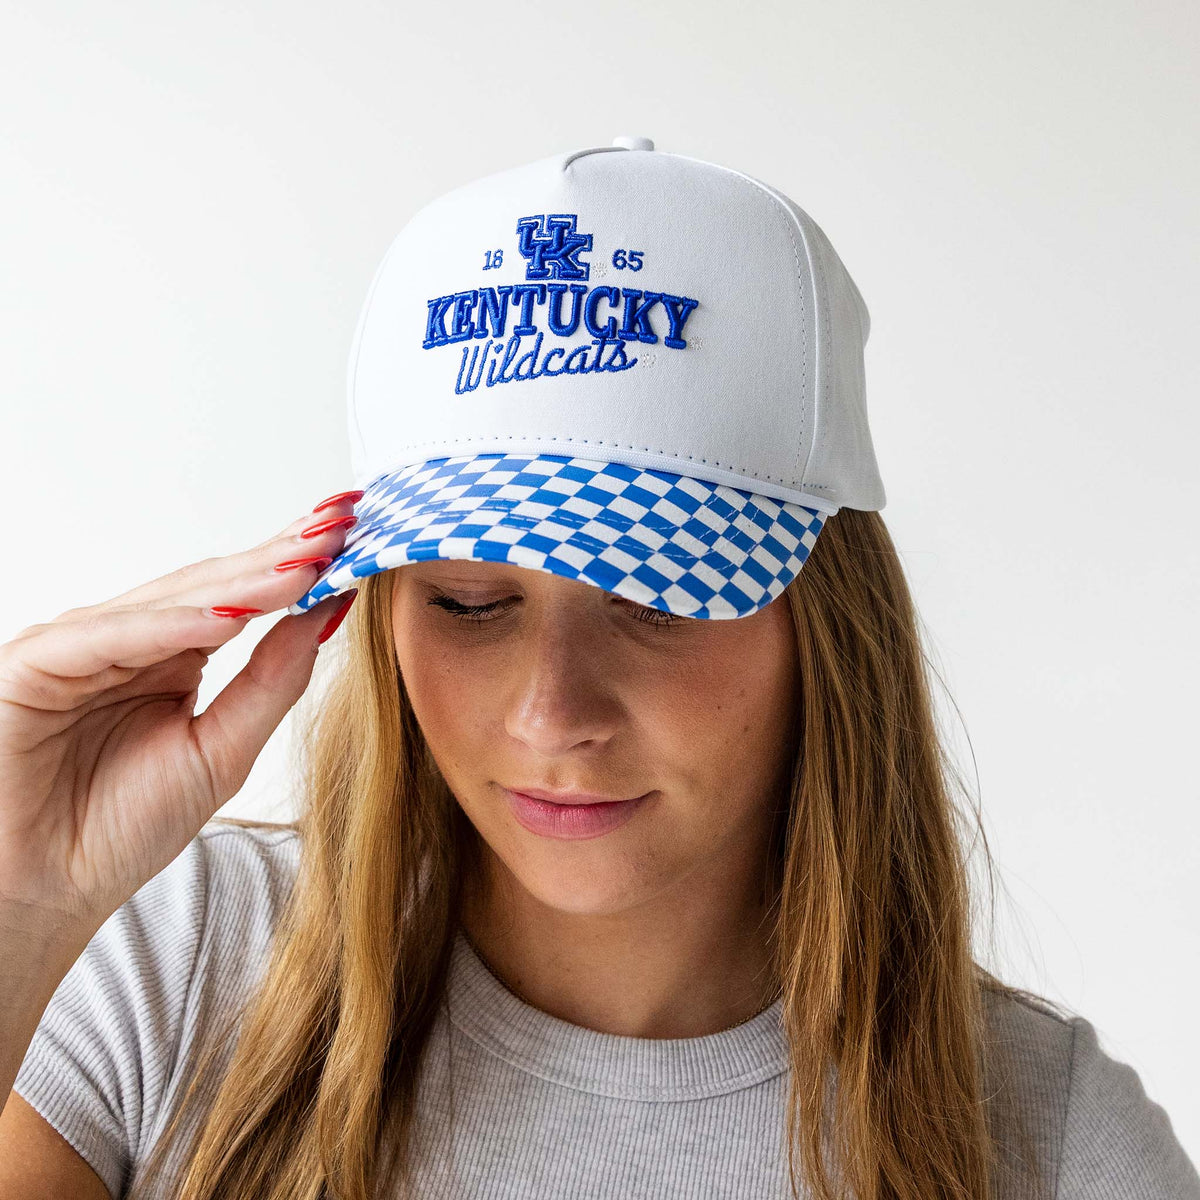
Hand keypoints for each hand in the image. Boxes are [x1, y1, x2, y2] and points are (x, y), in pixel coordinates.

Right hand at [0, 493, 360, 939]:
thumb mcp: (224, 750)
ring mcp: (81, 645)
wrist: (42, 895)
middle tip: (344, 523)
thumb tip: (328, 612)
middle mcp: (129, 638)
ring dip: (241, 580)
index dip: (300, 566)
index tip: (357, 538)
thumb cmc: (122, 828)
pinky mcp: (34, 665)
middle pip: (215, 585)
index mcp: (174, 652)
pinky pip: (107, 637)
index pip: (245, 597)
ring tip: (307, 559)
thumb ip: (273, 681)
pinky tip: (227, 616)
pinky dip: (166, 625)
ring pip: (169, 601)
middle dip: (283, 555)